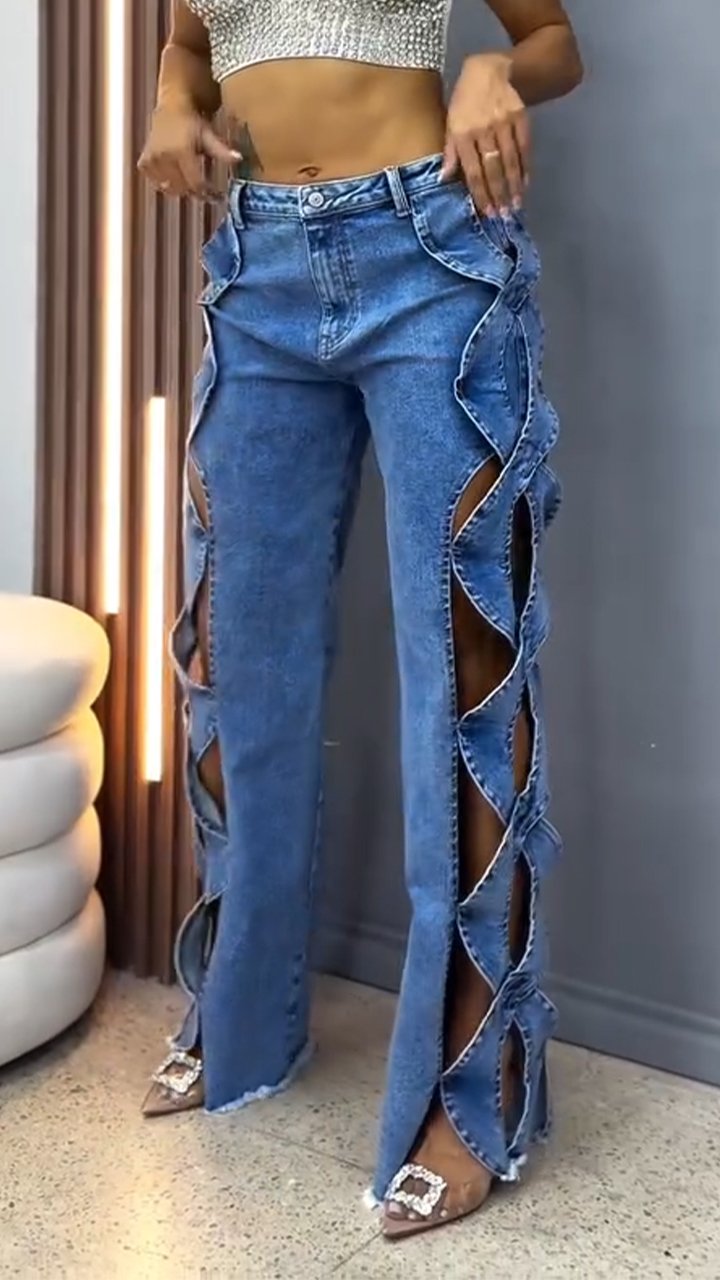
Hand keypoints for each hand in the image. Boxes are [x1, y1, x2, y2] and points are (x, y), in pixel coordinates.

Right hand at [138, 104, 240, 200]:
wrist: (171, 107)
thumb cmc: (192, 122)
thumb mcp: (208, 135)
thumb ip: (221, 151)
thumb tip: (239, 159)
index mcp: (180, 151)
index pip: (195, 183)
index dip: (208, 193)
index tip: (218, 196)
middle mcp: (163, 157)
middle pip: (183, 188)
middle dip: (196, 191)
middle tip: (206, 189)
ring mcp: (151, 161)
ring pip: (169, 189)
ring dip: (181, 188)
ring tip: (190, 179)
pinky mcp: (144, 164)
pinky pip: (156, 184)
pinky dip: (165, 184)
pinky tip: (174, 175)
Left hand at [441, 53, 529, 217]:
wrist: (489, 69)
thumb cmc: (464, 101)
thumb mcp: (450, 122)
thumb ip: (450, 152)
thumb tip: (443, 180)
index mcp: (463, 133)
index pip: (473, 171)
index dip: (481, 193)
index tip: (487, 212)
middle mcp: (483, 129)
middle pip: (493, 168)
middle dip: (499, 194)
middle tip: (503, 216)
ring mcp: (504, 123)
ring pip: (510, 160)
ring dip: (514, 185)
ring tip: (516, 205)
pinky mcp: (520, 117)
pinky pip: (525, 147)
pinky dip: (526, 167)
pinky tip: (526, 183)